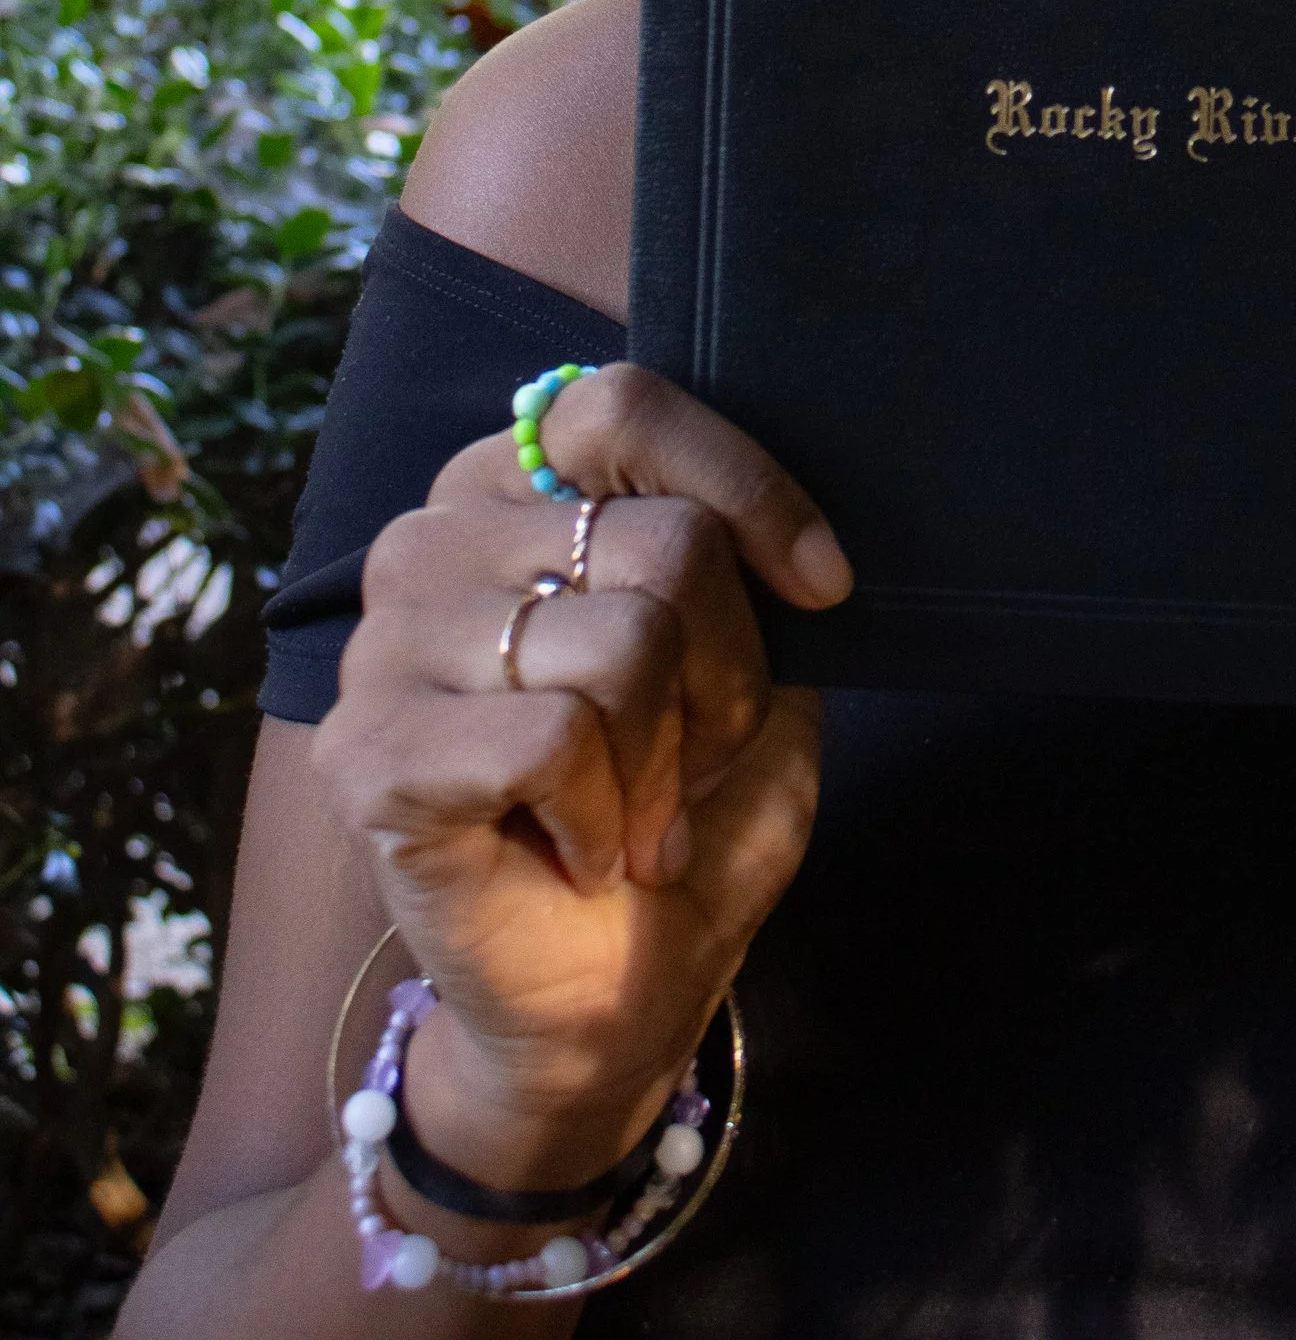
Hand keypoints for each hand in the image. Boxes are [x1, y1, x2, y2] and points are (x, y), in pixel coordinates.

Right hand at [317, 364, 848, 1194]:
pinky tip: (585, 853)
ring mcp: (385, 645)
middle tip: (696, 757)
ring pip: (622, 642)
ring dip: (670, 759)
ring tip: (641, 813)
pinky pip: (553, 739)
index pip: (624, 406)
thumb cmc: (684, 807)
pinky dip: (609, 818)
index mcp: (516, 487)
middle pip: (658, 539)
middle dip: (727, 675)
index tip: (825, 588)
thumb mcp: (754, 666)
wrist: (617, 993)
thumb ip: (749, 568)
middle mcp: (433, 539)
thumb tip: (794, 525)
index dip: (747, 486)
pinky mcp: (366, 754)